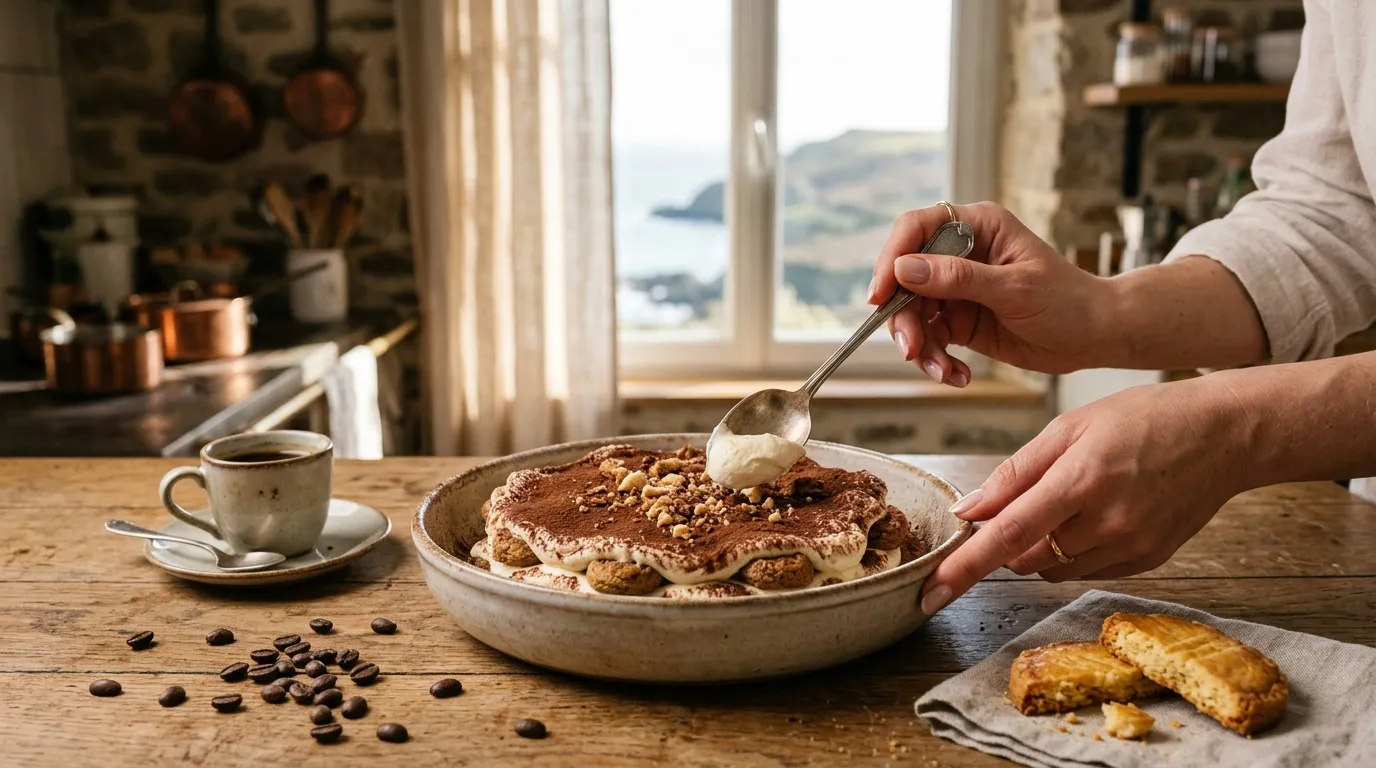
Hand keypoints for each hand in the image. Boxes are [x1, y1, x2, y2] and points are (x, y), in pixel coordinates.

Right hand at [869, 202, 1110, 382]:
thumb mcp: (1014, 288)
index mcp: (976, 227)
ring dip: (921, 347)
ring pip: (913, 314)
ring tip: (942, 371)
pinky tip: (957, 375)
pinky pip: (930, 339)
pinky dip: (936, 361)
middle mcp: (960, 253)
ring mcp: (956, 288)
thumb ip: (958, 278)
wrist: (1094, 338)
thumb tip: (905, 269)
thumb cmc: (1067, 301)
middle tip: (913, 350)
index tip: (881, 294)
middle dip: (905, 318)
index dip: (892, 258)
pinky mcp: (958, 320)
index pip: (916, 229)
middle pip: (906, 278)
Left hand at [919, 378, 1248, 614]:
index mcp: (1080, 480)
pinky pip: (1086, 569)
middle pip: (1025, 557)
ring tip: (1072, 497)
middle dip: (1007, 539)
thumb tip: (969, 511)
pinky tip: (1097, 513)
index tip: (930, 592)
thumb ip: (1015, 472)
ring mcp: (1131, 547)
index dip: (963, 567)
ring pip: (1053, 567)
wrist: (1226, 435)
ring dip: (1041, 544)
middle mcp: (1106, 523)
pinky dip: (1074, 549)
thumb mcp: (1071, 427)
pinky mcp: (1148, 562)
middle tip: (1025, 500)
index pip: (1005, 536)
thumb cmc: (1144, 418)